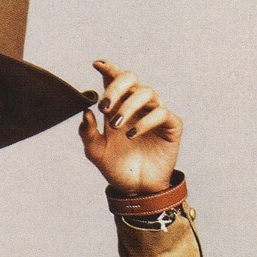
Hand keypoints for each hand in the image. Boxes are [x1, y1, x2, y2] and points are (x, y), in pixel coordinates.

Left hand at [79, 59, 182, 196]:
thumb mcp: (97, 154)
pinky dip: (145, 121)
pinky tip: (132, 135)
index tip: (97, 65)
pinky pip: (161, 113)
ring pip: (146, 92)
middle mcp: (137, 106)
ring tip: (117, 125)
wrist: (137, 191)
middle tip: (104, 106)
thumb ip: (88, 134)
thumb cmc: (117, 169)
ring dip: (129, 105)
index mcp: (118, 108)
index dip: (108, 68)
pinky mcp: (170, 125)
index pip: (114, 80)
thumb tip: (85, 112)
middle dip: (116, 87)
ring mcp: (154, 113)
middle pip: (131, 79)